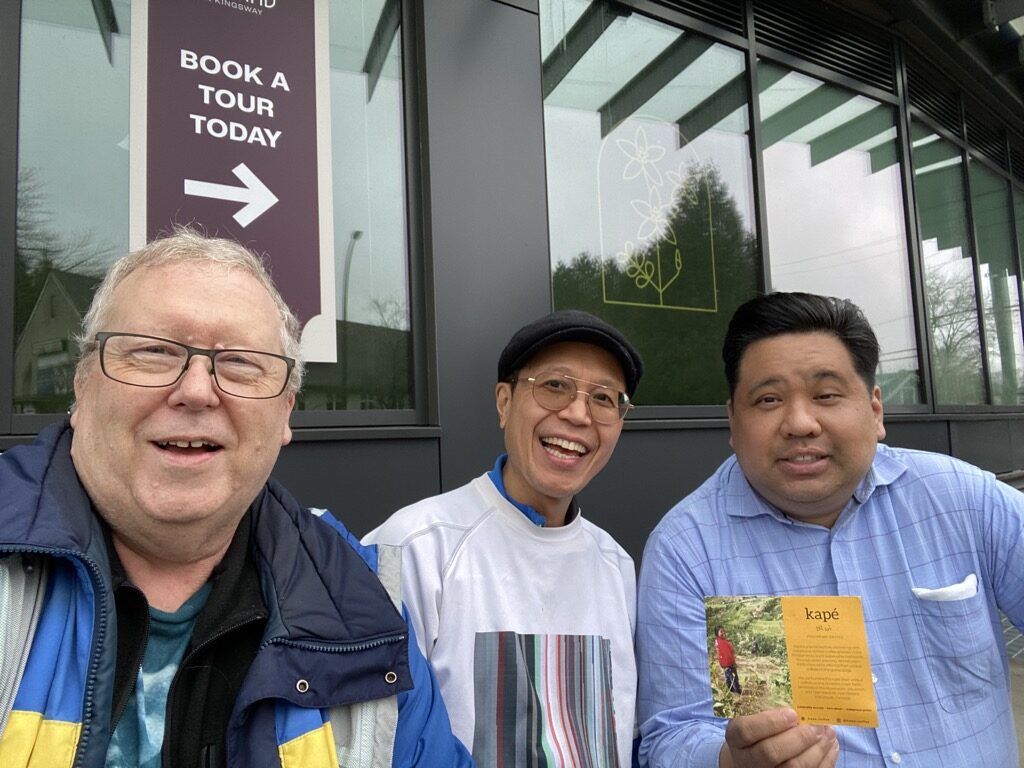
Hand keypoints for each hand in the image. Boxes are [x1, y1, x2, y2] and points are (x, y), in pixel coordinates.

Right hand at [719, 708, 838, 767]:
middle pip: (771, 752)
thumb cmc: (754, 732)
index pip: (747, 731)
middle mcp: (748, 760)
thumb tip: (797, 694)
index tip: (792, 713)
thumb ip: (765, 708)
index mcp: (736, 738)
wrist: (750, 761)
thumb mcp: (751, 718)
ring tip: (828, 732)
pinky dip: (825, 761)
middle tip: (817, 725)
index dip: (770, 722)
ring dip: (817, 749)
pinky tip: (831, 746)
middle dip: (799, 738)